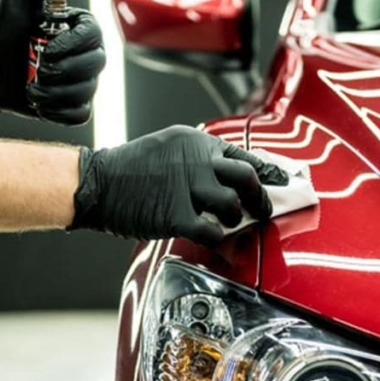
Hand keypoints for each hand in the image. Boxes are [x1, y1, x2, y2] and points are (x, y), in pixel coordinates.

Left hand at [0, 0, 105, 124]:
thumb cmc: (6, 26)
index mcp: (82, 28)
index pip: (94, 35)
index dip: (74, 45)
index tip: (48, 49)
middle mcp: (89, 55)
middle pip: (95, 65)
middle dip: (64, 70)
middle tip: (39, 69)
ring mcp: (84, 82)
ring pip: (85, 92)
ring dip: (55, 92)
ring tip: (31, 88)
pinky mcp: (73, 106)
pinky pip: (79, 114)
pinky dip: (58, 112)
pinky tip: (39, 103)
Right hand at [70, 125, 289, 244]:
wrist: (96, 183)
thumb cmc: (130, 170)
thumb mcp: (168, 149)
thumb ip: (198, 159)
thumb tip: (231, 179)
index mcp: (195, 141)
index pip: (243, 154)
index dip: (267, 172)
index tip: (282, 183)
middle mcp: (196, 160)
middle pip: (247, 177)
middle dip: (261, 197)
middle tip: (263, 210)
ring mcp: (187, 187)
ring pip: (233, 205)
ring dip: (235, 219)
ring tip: (227, 224)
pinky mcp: (176, 215)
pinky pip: (212, 231)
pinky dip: (219, 239)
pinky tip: (214, 239)